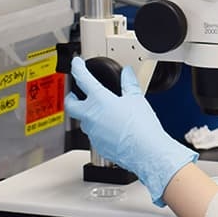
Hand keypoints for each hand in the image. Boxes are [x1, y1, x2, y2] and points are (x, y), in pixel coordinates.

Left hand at [65, 56, 196, 205]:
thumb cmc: (142, 127)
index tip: (76, 64)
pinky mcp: (98, 146)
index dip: (77, 68)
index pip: (82, 79)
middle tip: (75, 94)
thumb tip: (127, 74)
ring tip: (101, 112)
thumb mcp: (137, 99)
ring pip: (83, 121)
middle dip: (71, 97)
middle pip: (70, 104)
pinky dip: (99, 130)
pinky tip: (111, 129)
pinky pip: (94, 135)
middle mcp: (91, 116)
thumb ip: (129, 83)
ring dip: (88, 115)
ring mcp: (92, 133)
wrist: (146, 152)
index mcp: (99, 100)